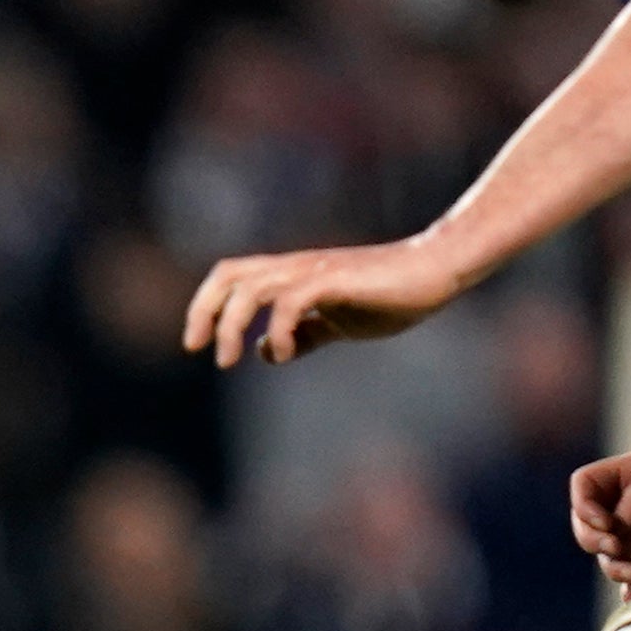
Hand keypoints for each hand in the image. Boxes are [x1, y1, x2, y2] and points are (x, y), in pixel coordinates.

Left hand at [182, 237, 462, 366]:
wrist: (434, 274)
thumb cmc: (389, 295)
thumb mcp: (336, 321)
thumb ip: (303, 335)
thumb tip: (266, 352)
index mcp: (291, 276)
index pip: (231, 276)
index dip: (205, 305)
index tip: (196, 344)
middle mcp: (296, 269)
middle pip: (230, 276)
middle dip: (204, 312)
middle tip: (197, 349)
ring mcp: (315, 272)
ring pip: (252, 287)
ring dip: (231, 324)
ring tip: (228, 361)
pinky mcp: (336, 281)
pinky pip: (291, 300)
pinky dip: (276, 328)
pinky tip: (280, 353)